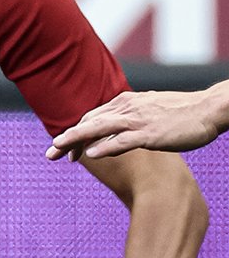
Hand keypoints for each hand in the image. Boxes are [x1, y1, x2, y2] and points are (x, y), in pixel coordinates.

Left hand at [46, 89, 220, 160]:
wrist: (208, 109)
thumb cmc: (181, 113)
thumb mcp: (149, 110)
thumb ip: (130, 117)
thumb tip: (116, 128)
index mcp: (124, 102)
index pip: (90, 118)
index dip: (74, 133)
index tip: (62, 147)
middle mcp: (126, 108)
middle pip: (87, 122)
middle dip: (66, 138)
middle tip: (49, 154)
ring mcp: (137, 120)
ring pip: (97, 128)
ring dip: (75, 140)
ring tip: (58, 151)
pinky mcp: (150, 133)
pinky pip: (122, 140)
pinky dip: (104, 146)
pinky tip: (90, 155)